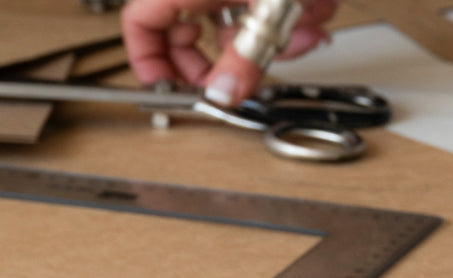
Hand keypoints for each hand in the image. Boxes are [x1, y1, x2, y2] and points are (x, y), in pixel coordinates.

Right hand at [121, 0, 340, 105]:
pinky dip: (288, 20)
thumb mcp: (268, 8)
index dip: (152, 65)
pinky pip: (261, 11)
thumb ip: (244, 55)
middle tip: (243, 80)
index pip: (139, 25)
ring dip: (273, 40)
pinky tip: (312, 15)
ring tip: (302, 31)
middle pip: (187, 35)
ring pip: (235, 27)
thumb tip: (225, 93)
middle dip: (228, 59)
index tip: (176, 93)